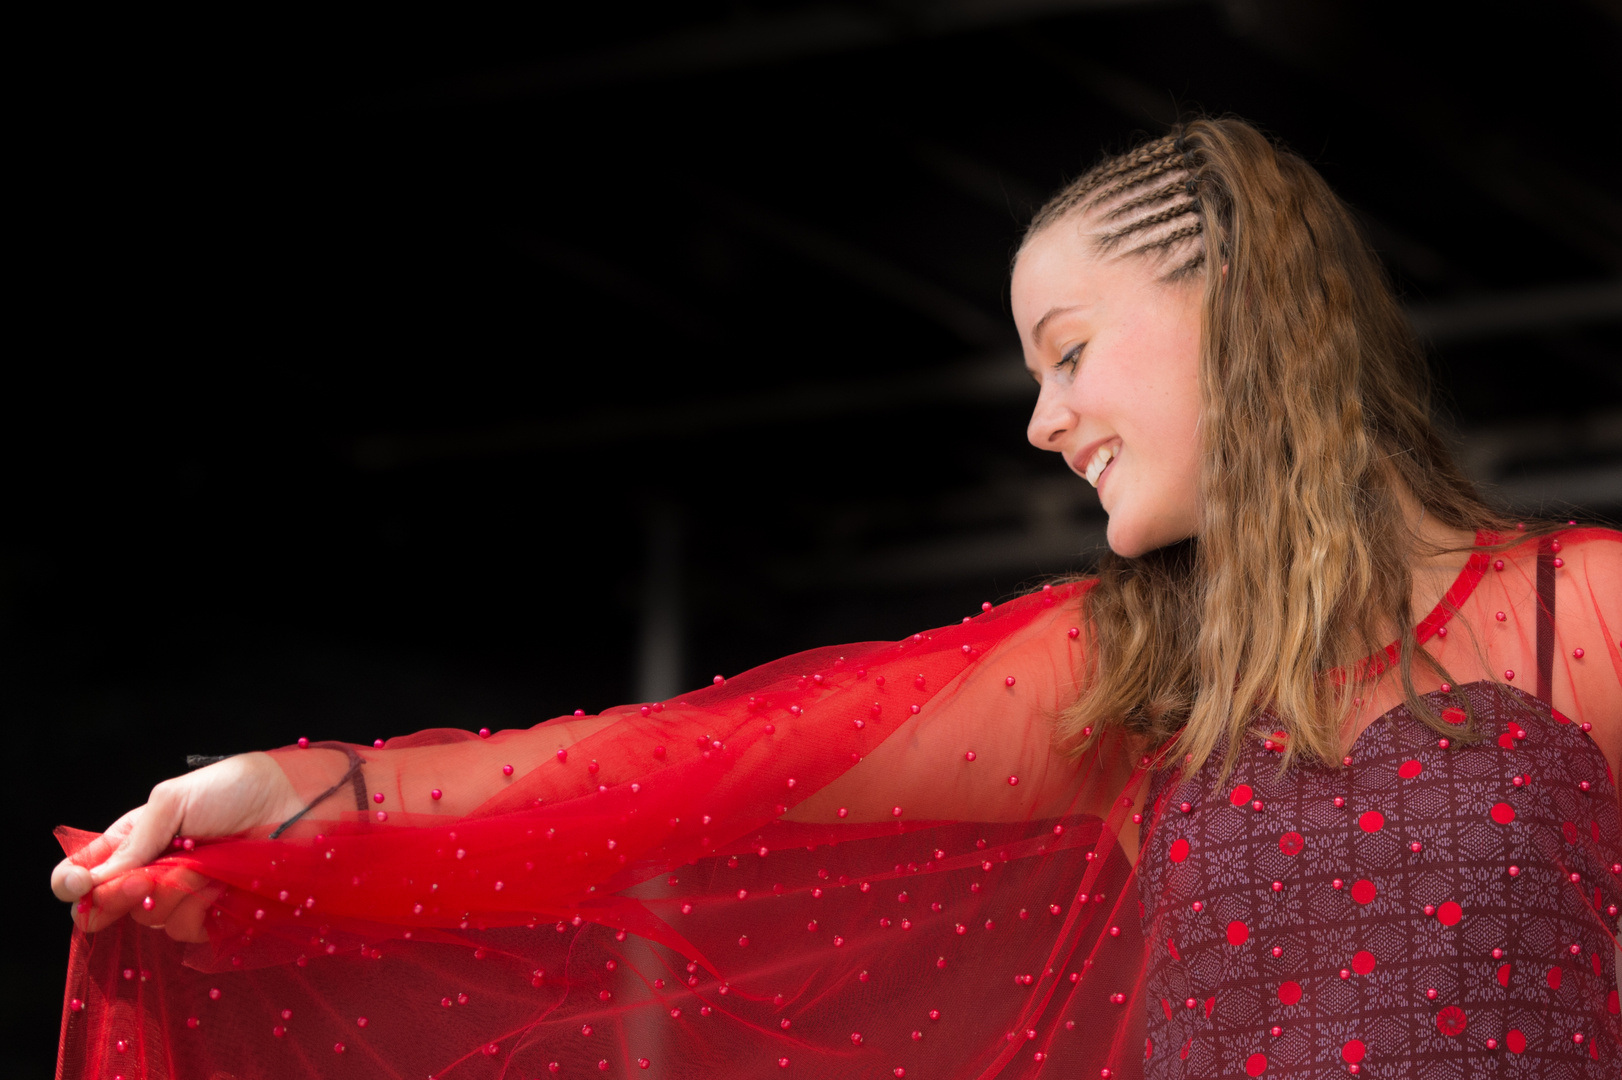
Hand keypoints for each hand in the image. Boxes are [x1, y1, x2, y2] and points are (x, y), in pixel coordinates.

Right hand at [51, 751, 323, 940]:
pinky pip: (186, 929)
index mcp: (142, 836)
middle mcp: (160, 869)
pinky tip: (217, 885)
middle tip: (139, 882)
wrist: (298, 803)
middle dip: (117, 895)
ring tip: (200, 868)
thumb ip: (134, 839)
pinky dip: (196, 908)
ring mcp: (189, 893)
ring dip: (168, 895)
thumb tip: (94, 879)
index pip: (92, 868)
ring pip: (149, 917)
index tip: (74, 886)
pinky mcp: (218, 913)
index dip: (75, 882)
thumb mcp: (174, 800)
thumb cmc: (239, 789)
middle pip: (112, 902)